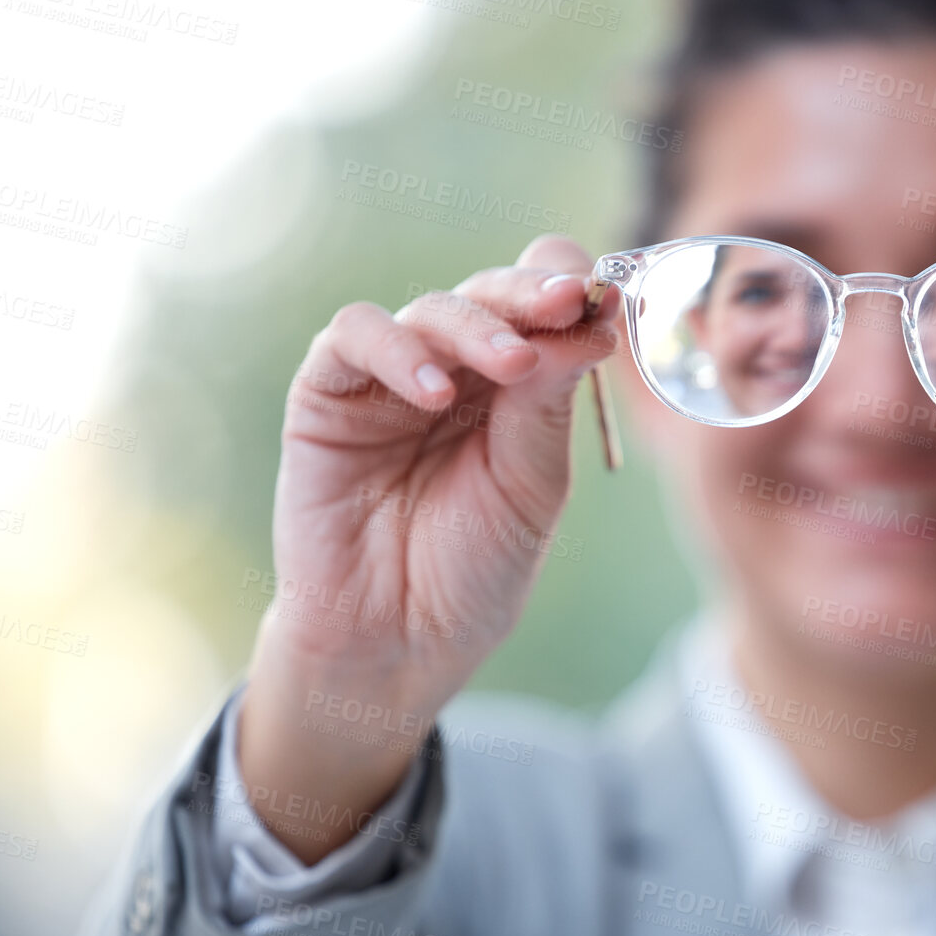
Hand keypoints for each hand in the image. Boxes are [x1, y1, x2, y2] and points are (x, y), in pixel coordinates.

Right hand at [238, 235, 620, 858]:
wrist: (397, 643)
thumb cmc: (473, 570)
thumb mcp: (532, 486)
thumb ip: (549, 405)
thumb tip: (585, 324)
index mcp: (516, 387)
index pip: (544, 310)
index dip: (574, 292)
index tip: (609, 298)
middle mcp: (454, 370)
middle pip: (492, 294)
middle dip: (533, 294)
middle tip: (568, 301)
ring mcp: (390, 378)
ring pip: (431, 309)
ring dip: (476, 326)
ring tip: (512, 364)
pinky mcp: (326, 396)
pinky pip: (351, 339)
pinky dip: (395, 351)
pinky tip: (431, 396)